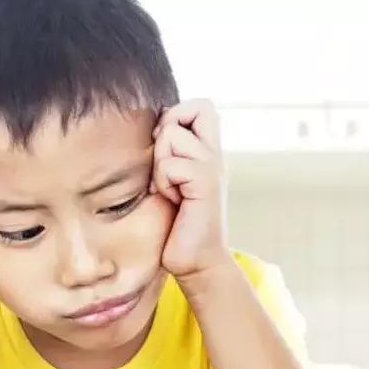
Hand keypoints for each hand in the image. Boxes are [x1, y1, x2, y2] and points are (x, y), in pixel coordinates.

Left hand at [150, 99, 229, 279]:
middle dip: (170, 128)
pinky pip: (172, 164)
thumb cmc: (177, 226)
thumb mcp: (170, 183)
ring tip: (168, 188)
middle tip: (163, 164)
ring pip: (174, 135)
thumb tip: (153, 130)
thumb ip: (168, 155)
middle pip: (197, 108)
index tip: (164, 146)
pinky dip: (164, 182)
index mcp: (207, 153)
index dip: (178, 114)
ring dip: (161, 163)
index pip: (201, 106)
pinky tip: (171, 200)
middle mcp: (215, 156)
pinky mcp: (207, 185)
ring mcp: (213, 168)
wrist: (196, 262)